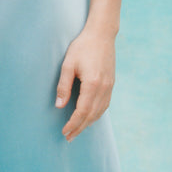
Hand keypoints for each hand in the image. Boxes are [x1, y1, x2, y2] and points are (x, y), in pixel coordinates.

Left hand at [55, 27, 115, 141]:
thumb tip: (59, 106)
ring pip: (100, 112)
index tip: (64, 131)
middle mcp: (104, 88)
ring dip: (88, 123)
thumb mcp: (68, 64)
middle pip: (92, 115)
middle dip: (80, 128)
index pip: (82, 111)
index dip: (73, 123)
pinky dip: (96, 114)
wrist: (102, 34)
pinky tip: (89, 117)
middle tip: (69, 137)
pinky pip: (105, 105)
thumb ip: (63, 86)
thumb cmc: (82, 47)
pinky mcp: (111, 83)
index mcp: (93, 84)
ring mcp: (110, 86)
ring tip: (77, 131)